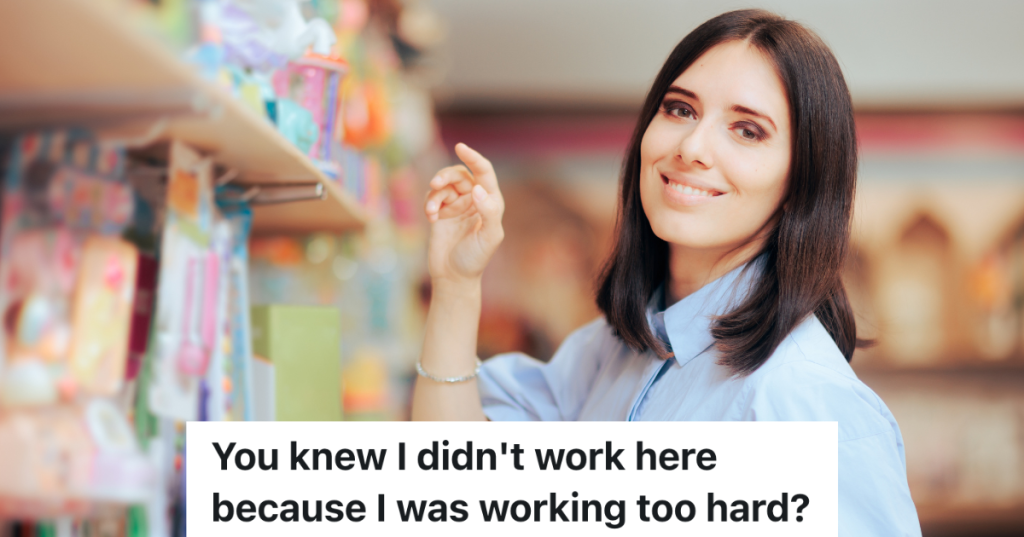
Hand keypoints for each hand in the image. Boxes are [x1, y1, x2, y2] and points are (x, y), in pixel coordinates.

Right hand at [424, 143, 504, 284]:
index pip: (484, 173)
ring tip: (431, 209)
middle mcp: (475, 200)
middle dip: (446, 176)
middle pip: (460, 174)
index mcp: (491, 202)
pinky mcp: (441, 213)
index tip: (460, 147)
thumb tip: (479, 189)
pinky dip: (430, 204)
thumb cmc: (475, 259)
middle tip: (435, 185)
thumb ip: (489, 212)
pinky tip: (431, 219)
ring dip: (436, 192)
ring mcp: (457, 206)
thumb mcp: (489, 238)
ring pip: (444, 184)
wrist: (454, 277)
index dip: (474, 158)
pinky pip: (433, 198)